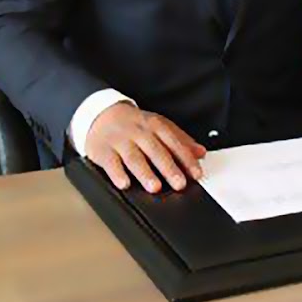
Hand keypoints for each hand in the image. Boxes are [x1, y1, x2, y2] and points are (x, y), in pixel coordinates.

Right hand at [85, 103, 206, 192]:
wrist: (101, 114)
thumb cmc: (134, 125)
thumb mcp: (159, 126)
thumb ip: (181, 140)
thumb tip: (201, 153)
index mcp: (155, 126)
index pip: (174, 142)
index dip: (186, 159)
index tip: (196, 174)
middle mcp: (139, 133)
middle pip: (155, 150)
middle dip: (168, 168)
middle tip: (179, 184)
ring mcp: (120, 141)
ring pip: (134, 157)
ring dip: (145, 173)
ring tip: (155, 187)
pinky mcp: (103, 150)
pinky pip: (110, 163)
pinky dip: (117, 174)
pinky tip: (124, 184)